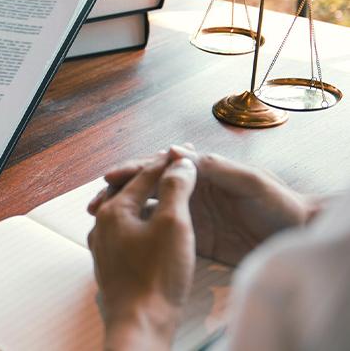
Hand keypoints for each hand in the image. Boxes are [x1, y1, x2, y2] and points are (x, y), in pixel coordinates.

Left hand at [88, 157, 196, 350]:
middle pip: (131, 189)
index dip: (170, 162)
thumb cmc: (157, 276)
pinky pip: (125, 231)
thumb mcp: (174, 225)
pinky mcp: (110, 263)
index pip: (146, 175)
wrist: (139, 323)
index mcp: (115, 208)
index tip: (189, 153)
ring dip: (147, 199)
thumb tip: (180, 162)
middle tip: (177, 169)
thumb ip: (176, 189)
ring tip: (166, 193)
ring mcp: (103, 244)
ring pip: (127, 210)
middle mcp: (102, 222)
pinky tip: (151, 226)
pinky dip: (141, 220)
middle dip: (155, 177)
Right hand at [93, 145, 314, 265]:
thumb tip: (177, 151)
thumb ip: (216, 167)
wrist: (297, 236)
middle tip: (95, 204)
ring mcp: (189, 215)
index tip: (110, 177)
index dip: (133, 169)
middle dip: (117, 192)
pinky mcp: (192, 239)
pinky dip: (137, 235)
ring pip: (146, 210)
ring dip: (122, 213)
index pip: (159, 167)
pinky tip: (119, 240)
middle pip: (145, 187)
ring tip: (99, 222)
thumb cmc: (279, 205)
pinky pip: (158, 234)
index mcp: (200, 173)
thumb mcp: (250, 182)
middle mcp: (189, 191)